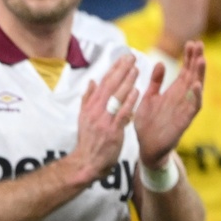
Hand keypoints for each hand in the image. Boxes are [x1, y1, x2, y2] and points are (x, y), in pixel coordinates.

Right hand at [67, 53, 138, 185]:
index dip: (113, 69)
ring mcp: (103, 120)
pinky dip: (129, 102)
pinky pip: (122, 114)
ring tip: (136, 69)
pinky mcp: (112, 131)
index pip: (103, 83)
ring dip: (126, 82)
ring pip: (116, 97)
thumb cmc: (88, 142)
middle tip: (132, 57)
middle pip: (109, 86)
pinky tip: (137, 92)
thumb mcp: (83, 118)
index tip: (123, 58)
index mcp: (90, 106)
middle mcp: (95, 111)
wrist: (86, 163)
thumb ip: (88, 99)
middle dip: (121, 70)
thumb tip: (92, 82)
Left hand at [134, 42, 204, 168]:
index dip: (189, 57)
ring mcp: (184, 109)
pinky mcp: (184, 121)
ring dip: (199, 75)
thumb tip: (159, 62)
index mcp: (174, 92)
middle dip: (196, 60)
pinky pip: (193, 108)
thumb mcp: (149, 97)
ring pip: (196, 89)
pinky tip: (196, 86)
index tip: (192, 42)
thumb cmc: (149, 123)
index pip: (185, 70)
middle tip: (199, 44)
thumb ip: (155, 82)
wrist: (147, 147)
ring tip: (201, 60)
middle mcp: (182, 98)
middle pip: (192, 76)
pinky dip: (195, 97)